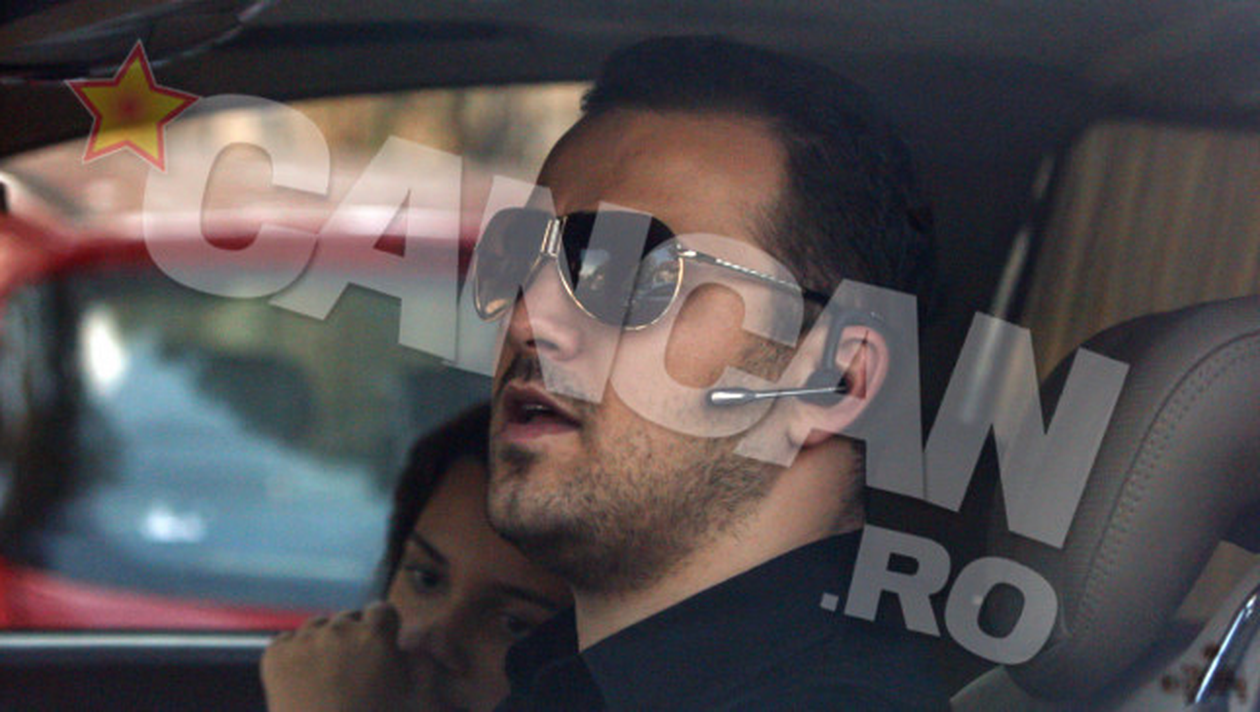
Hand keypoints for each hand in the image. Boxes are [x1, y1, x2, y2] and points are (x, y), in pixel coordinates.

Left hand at [261, 601, 423, 711]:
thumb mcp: (412, 696)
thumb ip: (418, 666)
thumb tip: (408, 648)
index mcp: (375, 636)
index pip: (381, 610)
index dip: (382, 628)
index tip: (379, 644)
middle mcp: (339, 630)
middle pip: (347, 618)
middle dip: (352, 636)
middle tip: (351, 668)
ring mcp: (304, 641)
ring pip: (316, 626)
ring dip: (322, 641)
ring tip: (323, 673)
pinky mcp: (275, 655)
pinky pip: (286, 639)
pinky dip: (293, 653)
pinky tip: (300, 677)